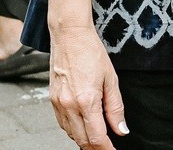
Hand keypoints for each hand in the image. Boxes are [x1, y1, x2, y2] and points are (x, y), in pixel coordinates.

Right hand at [49, 22, 126, 149]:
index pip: (96, 137)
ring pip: (71, 134)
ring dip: (84, 140)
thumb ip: (115, 108)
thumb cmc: (90, 51)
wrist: (69, 35)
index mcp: (86, 100)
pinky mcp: (52, 99)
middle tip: (107, 148)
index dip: (106, 149)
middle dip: (95, 148)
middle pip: (82, 140)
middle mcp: (69, 104)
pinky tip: (82, 126)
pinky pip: (62, 123)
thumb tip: (121, 130)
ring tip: (96, 138)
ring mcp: (58, 103)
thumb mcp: (111, 79)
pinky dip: (72, 130)